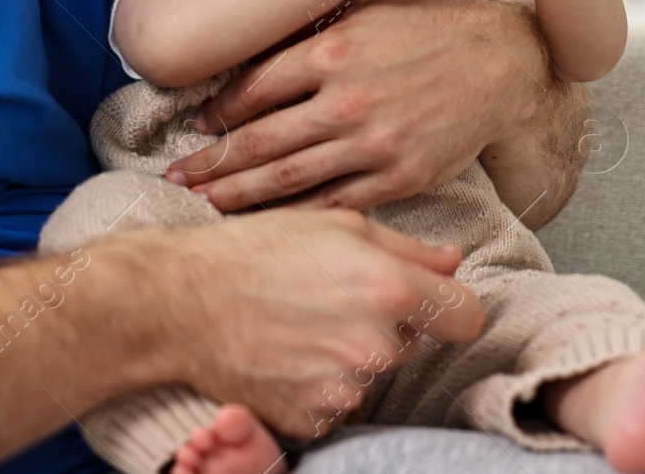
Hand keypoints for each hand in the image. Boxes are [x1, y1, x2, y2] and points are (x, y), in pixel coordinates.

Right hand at [145, 209, 484, 437]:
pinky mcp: (311, 420)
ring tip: (301, 322)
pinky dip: (317, 383)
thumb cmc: (256, 251)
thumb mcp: (336, 225)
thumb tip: (451, 262)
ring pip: (372, 372)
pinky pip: (336, 402)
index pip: (466, 318)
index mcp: (390, 290)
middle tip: (331, 297)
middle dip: (385, 324)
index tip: (428, 301)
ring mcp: (343, 389)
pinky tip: (286, 351)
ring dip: (349, 354)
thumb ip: (407, 249)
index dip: (449, 306)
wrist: (178, 302)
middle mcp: (375, 346)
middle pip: (411, 344)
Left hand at [166, 0, 541, 210]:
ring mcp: (372, 142)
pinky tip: (270, 224)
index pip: (253, 88)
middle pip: (259, 141)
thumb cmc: (429, 28)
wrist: (501, 63)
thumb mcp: (367, 8)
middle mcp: (345, 98)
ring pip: (289, 178)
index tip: (197, 129)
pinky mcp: (399, 177)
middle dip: (211, 164)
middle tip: (176, 177)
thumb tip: (257, 53)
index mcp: (331, 49)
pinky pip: (335, 203)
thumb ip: (313, 30)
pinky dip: (297, 215)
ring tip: (206, 205)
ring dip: (240, 194)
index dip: (219, 113)